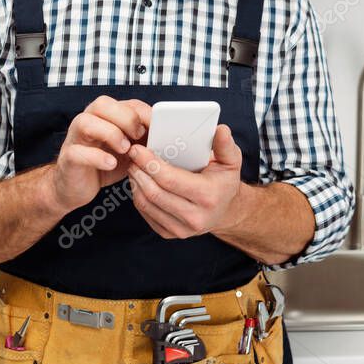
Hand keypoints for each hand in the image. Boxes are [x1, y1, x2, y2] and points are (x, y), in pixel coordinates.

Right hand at [48, 96, 151, 212]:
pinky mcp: (68, 158)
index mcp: (106, 116)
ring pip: (85, 121)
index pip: (127, 103)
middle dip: (126, 118)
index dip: (144, 113)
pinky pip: (77, 152)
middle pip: (102, 104)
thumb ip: (144, 140)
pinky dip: (97, 157)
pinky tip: (111, 164)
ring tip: (125, 149)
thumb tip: (167, 137)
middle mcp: (88, 121)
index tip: (158, 128)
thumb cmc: (105, 163)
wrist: (76, 187)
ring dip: (110, 133)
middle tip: (138, 136)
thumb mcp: (130, 150)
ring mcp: (75, 138)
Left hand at [126, 124, 243, 237]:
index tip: (138, 149)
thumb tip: (221, 129)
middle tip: (132, 155)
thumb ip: (225, 145)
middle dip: (139, 171)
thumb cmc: (224, 181)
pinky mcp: (170, 234)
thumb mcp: (231, 161)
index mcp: (208, 196)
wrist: (226, 211)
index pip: (170, 180)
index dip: (150, 164)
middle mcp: (195, 217)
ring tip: (134, 166)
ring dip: (135, 183)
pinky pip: (146, 214)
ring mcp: (181, 229)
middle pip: (154, 193)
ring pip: (146, 204)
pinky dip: (138, 196)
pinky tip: (139, 182)